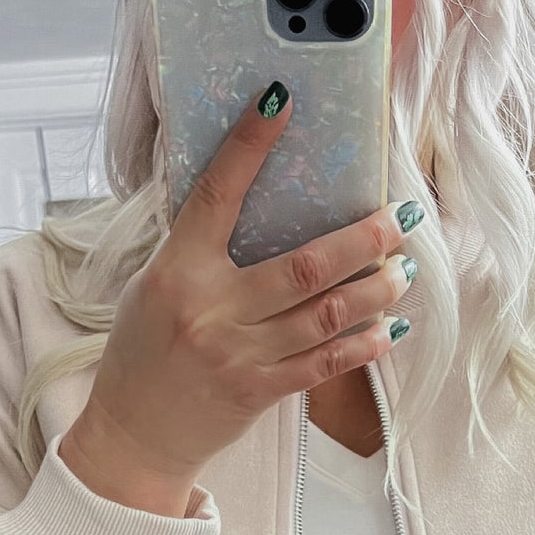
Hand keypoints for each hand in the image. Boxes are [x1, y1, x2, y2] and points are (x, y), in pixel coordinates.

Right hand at [68, 79, 420, 498]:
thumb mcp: (152, 285)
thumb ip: (196, 247)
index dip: (249, 143)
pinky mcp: (259, 392)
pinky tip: (390, 326)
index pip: (218, 194)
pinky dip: (364, 343)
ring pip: (328, 314)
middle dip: (364, 238)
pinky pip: (325, 363)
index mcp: (176, 270)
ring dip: (377, 288)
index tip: (281, 100)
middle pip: (306, 266)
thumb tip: (248, 195)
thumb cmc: (143, 351)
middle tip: (400, 216)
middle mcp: (211, 310)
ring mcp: (238, 354)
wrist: (132, 435)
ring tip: (402, 267)